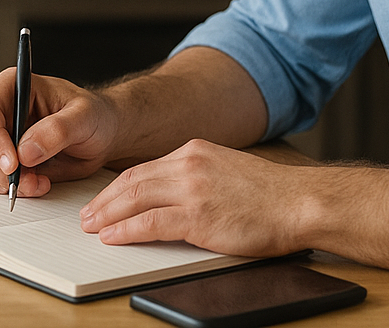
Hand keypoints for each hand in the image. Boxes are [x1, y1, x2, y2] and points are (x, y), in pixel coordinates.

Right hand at [0, 69, 119, 198]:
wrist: (101, 136)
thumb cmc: (94, 116)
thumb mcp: (84, 117)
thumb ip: (57, 130)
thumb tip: (26, 151)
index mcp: (14, 85)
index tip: (13, 163)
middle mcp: (0, 108)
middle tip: (24, 182)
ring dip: (2, 181)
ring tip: (38, 183)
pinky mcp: (1, 158)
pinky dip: (8, 188)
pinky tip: (35, 184)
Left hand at [78, 139, 304, 257]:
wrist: (300, 202)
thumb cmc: (271, 195)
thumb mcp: (227, 171)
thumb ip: (198, 176)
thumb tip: (171, 196)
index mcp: (196, 151)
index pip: (145, 168)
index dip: (119, 186)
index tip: (105, 198)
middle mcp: (190, 164)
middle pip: (133, 181)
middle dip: (105, 200)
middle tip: (88, 215)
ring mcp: (193, 189)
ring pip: (135, 199)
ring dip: (108, 215)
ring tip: (92, 227)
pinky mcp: (198, 216)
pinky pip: (150, 223)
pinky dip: (126, 231)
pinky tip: (113, 237)